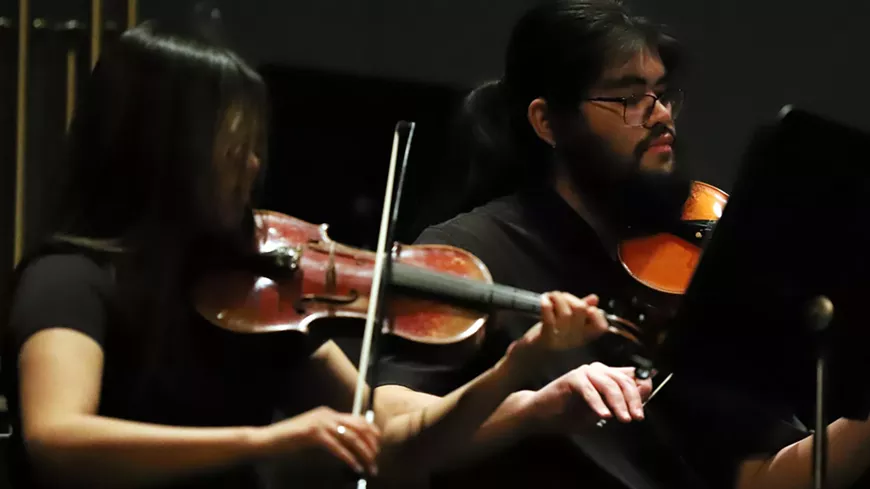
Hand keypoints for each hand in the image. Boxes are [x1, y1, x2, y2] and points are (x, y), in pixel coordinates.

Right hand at [257, 406, 379, 475]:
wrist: (266, 440)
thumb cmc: (288, 440)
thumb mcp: (312, 433)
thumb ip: (328, 433)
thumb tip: (347, 446)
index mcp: (327, 413)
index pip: (357, 420)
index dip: (371, 433)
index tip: (377, 446)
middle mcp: (326, 414)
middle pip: (358, 427)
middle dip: (371, 444)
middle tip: (375, 459)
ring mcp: (320, 423)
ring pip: (351, 437)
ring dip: (363, 453)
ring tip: (369, 466)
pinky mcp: (313, 434)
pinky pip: (337, 447)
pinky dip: (349, 458)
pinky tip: (355, 467)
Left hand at [510, 293, 609, 363]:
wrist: (525, 361)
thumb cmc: (546, 340)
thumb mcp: (566, 326)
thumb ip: (580, 313)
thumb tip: (595, 298)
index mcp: (582, 338)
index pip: (601, 327)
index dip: (597, 313)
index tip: (586, 307)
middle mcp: (574, 341)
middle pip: (581, 311)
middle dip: (570, 297)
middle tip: (558, 298)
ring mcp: (560, 341)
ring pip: (566, 313)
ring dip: (557, 298)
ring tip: (549, 297)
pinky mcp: (544, 340)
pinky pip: (549, 320)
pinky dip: (547, 306)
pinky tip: (544, 299)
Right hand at [525, 363, 652, 432]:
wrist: (541, 416)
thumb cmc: (571, 414)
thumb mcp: (602, 412)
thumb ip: (621, 401)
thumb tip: (647, 389)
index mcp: (607, 376)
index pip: (633, 376)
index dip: (643, 388)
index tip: (644, 408)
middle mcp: (598, 370)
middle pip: (623, 380)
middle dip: (633, 400)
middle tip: (636, 417)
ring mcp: (585, 372)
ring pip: (609, 385)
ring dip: (618, 403)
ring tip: (623, 419)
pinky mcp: (571, 378)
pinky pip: (589, 390)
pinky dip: (597, 403)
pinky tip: (603, 415)